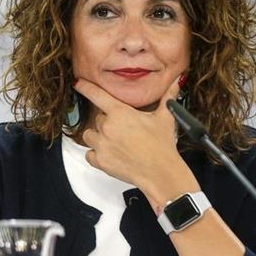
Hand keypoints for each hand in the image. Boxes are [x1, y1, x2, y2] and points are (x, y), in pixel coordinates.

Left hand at [75, 77, 199, 207]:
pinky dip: (96, 154)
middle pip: (97, 118)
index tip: (78, 82)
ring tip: (114, 141)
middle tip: (123, 130)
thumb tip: (177, 81)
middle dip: (108, 122)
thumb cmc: (162, 146)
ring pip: (89, 135)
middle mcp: (107, 128)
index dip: (85, 87)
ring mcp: (102, 145)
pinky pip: (89, 154)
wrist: (161, 173)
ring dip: (98, 137)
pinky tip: (109, 154)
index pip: (96, 95)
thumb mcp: (165, 118)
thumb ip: (168, 97)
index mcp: (120, 113)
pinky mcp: (100, 161)